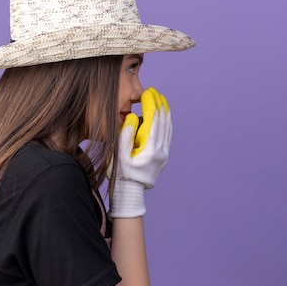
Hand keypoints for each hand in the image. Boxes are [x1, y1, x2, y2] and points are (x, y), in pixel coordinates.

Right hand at [108, 87, 171, 217]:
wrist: (130, 194)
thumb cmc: (121, 175)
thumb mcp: (118, 155)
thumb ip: (124, 135)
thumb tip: (132, 116)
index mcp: (149, 148)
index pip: (152, 120)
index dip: (150, 104)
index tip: (147, 92)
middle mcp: (160, 150)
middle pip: (163, 121)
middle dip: (158, 104)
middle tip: (154, 91)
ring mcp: (164, 154)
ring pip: (168, 128)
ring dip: (165, 112)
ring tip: (161, 99)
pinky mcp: (164, 157)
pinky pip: (168, 135)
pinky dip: (167, 123)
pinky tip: (164, 116)